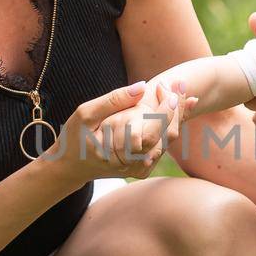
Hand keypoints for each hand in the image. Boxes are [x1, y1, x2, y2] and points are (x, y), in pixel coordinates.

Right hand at [51, 81, 182, 183]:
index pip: (155, 128)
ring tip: (184, 93)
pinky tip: (179, 109)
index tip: (171, 88)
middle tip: (182, 86)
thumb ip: (114, 100)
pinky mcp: (143, 169)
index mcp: (121, 151)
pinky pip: (162, 145)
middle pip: (169, 135)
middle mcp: (135, 164)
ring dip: (178, 116)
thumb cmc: (74, 137)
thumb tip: (143, 86)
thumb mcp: (86, 114)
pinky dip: (170, 126)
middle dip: (178, 108)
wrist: (71, 167)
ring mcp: (141, 169)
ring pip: (169, 141)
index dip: (167, 107)